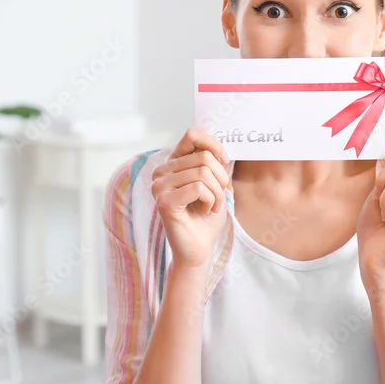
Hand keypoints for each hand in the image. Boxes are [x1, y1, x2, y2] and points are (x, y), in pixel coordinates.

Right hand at [150, 128, 230, 269]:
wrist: (199, 248)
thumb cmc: (206, 217)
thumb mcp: (215, 183)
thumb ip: (216, 162)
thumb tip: (224, 146)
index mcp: (172, 164)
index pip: (192, 135)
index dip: (214, 145)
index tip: (224, 163)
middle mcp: (161, 172)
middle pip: (203, 156)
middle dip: (220, 178)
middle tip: (217, 197)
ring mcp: (159, 187)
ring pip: (203, 172)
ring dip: (217, 193)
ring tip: (212, 206)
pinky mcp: (165, 201)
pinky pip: (199, 187)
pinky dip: (211, 200)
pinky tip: (205, 211)